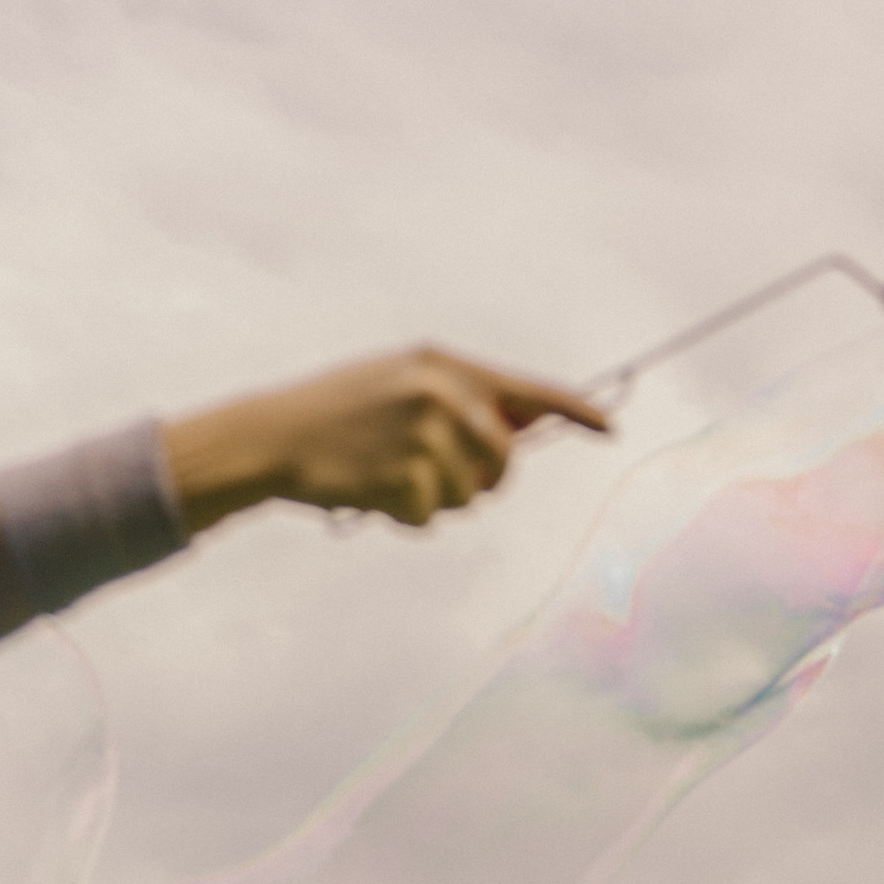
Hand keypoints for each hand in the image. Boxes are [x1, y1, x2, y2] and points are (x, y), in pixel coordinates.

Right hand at [164, 347, 609, 535]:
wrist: (273, 436)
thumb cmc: (339, 415)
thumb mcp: (398, 384)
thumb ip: (459, 401)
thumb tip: (520, 430)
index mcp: (441, 365)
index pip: (525, 390)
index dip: (573, 411)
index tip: (610, 428)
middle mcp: (440, 393)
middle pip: (504, 462)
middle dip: (480, 480)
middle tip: (432, 474)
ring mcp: (424, 435)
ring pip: (470, 497)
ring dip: (436, 500)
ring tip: (389, 474)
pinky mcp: (407, 476)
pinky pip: (433, 519)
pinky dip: (407, 518)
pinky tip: (373, 492)